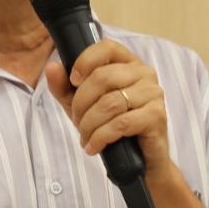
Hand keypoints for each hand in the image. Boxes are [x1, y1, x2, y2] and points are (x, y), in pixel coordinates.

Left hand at [46, 39, 171, 176]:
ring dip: (89, 124)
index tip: (73, 81)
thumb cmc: (112, 128)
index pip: (106, 47)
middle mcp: (144, 73)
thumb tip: (52, 68)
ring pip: (110, 103)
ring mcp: (153, 93)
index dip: (85, 61)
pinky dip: (101, 137)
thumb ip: (65, 87)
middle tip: (77, 121)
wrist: (139, 160)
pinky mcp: (156, 116)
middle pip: (103, 77)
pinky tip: (94, 147)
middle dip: (81, 103)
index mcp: (128, 63)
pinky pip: (121, 123)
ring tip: (85, 138)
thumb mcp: (83, 106)